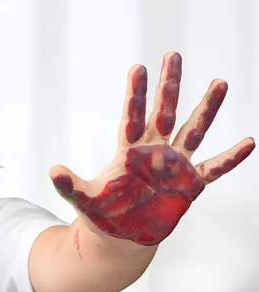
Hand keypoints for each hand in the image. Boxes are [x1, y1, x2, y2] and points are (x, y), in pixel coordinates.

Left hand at [51, 52, 254, 245]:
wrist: (122, 236)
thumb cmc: (103, 214)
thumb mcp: (85, 200)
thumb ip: (70, 185)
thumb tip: (52, 170)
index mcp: (128, 151)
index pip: (132, 116)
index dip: (135, 94)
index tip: (138, 67)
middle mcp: (153, 151)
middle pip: (164, 112)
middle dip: (169, 85)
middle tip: (173, 55)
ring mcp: (174, 166)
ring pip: (193, 131)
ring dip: (207, 109)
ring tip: (220, 82)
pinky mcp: (190, 185)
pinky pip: (214, 168)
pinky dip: (230, 158)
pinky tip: (248, 142)